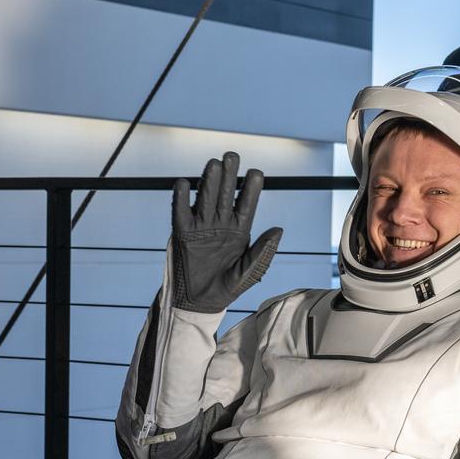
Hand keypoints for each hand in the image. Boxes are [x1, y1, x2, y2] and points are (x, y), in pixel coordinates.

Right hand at [171, 153, 282, 313]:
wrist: (200, 302)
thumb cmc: (228, 288)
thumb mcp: (249, 273)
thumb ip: (263, 252)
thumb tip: (279, 230)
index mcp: (240, 230)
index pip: (247, 204)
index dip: (251, 189)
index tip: (256, 172)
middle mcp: (221, 223)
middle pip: (225, 195)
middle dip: (229, 176)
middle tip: (232, 156)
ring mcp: (201, 226)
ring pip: (205, 198)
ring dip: (208, 181)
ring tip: (213, 164)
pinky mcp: (182, 232)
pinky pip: (180, 211)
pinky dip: (181, 197)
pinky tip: (184, 183)